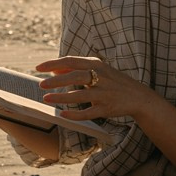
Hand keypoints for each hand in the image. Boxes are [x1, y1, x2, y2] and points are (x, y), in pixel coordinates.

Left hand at [35, 56, 153, 124]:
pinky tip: (62, 114)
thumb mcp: (97, 70)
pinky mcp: (106, 109)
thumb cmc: (112, 81)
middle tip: (41, 85)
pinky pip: (88, 113)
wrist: (138, 96)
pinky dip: (75, 114)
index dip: (53, 63)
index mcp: (96, 64)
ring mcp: (104, 94)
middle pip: (75, 76)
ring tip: (46, 99)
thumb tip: (53, 69)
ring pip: (79, 95)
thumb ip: (75, 68)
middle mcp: (101, 77)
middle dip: (56, 80)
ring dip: (61, 97)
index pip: (71, 61)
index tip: (38, 67)